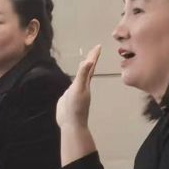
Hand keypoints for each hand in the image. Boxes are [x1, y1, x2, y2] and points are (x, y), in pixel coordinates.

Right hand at [57, 45, 99, 163]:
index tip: (99, 46)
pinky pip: (74, 84)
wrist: (71, 123)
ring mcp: (77, 91)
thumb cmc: (76, 106)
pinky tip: (74, 79)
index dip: (94, 56)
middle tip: (94, 50)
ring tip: (85, 62)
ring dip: (84, 69)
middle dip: (91, 60)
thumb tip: (88, 60)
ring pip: (82, 76)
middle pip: (88, 70)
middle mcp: (83, 85)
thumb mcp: (78, 88)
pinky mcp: (70, 96)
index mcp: (86, 82)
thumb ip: (82, 74)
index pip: (91, 66)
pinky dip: (76, 79)